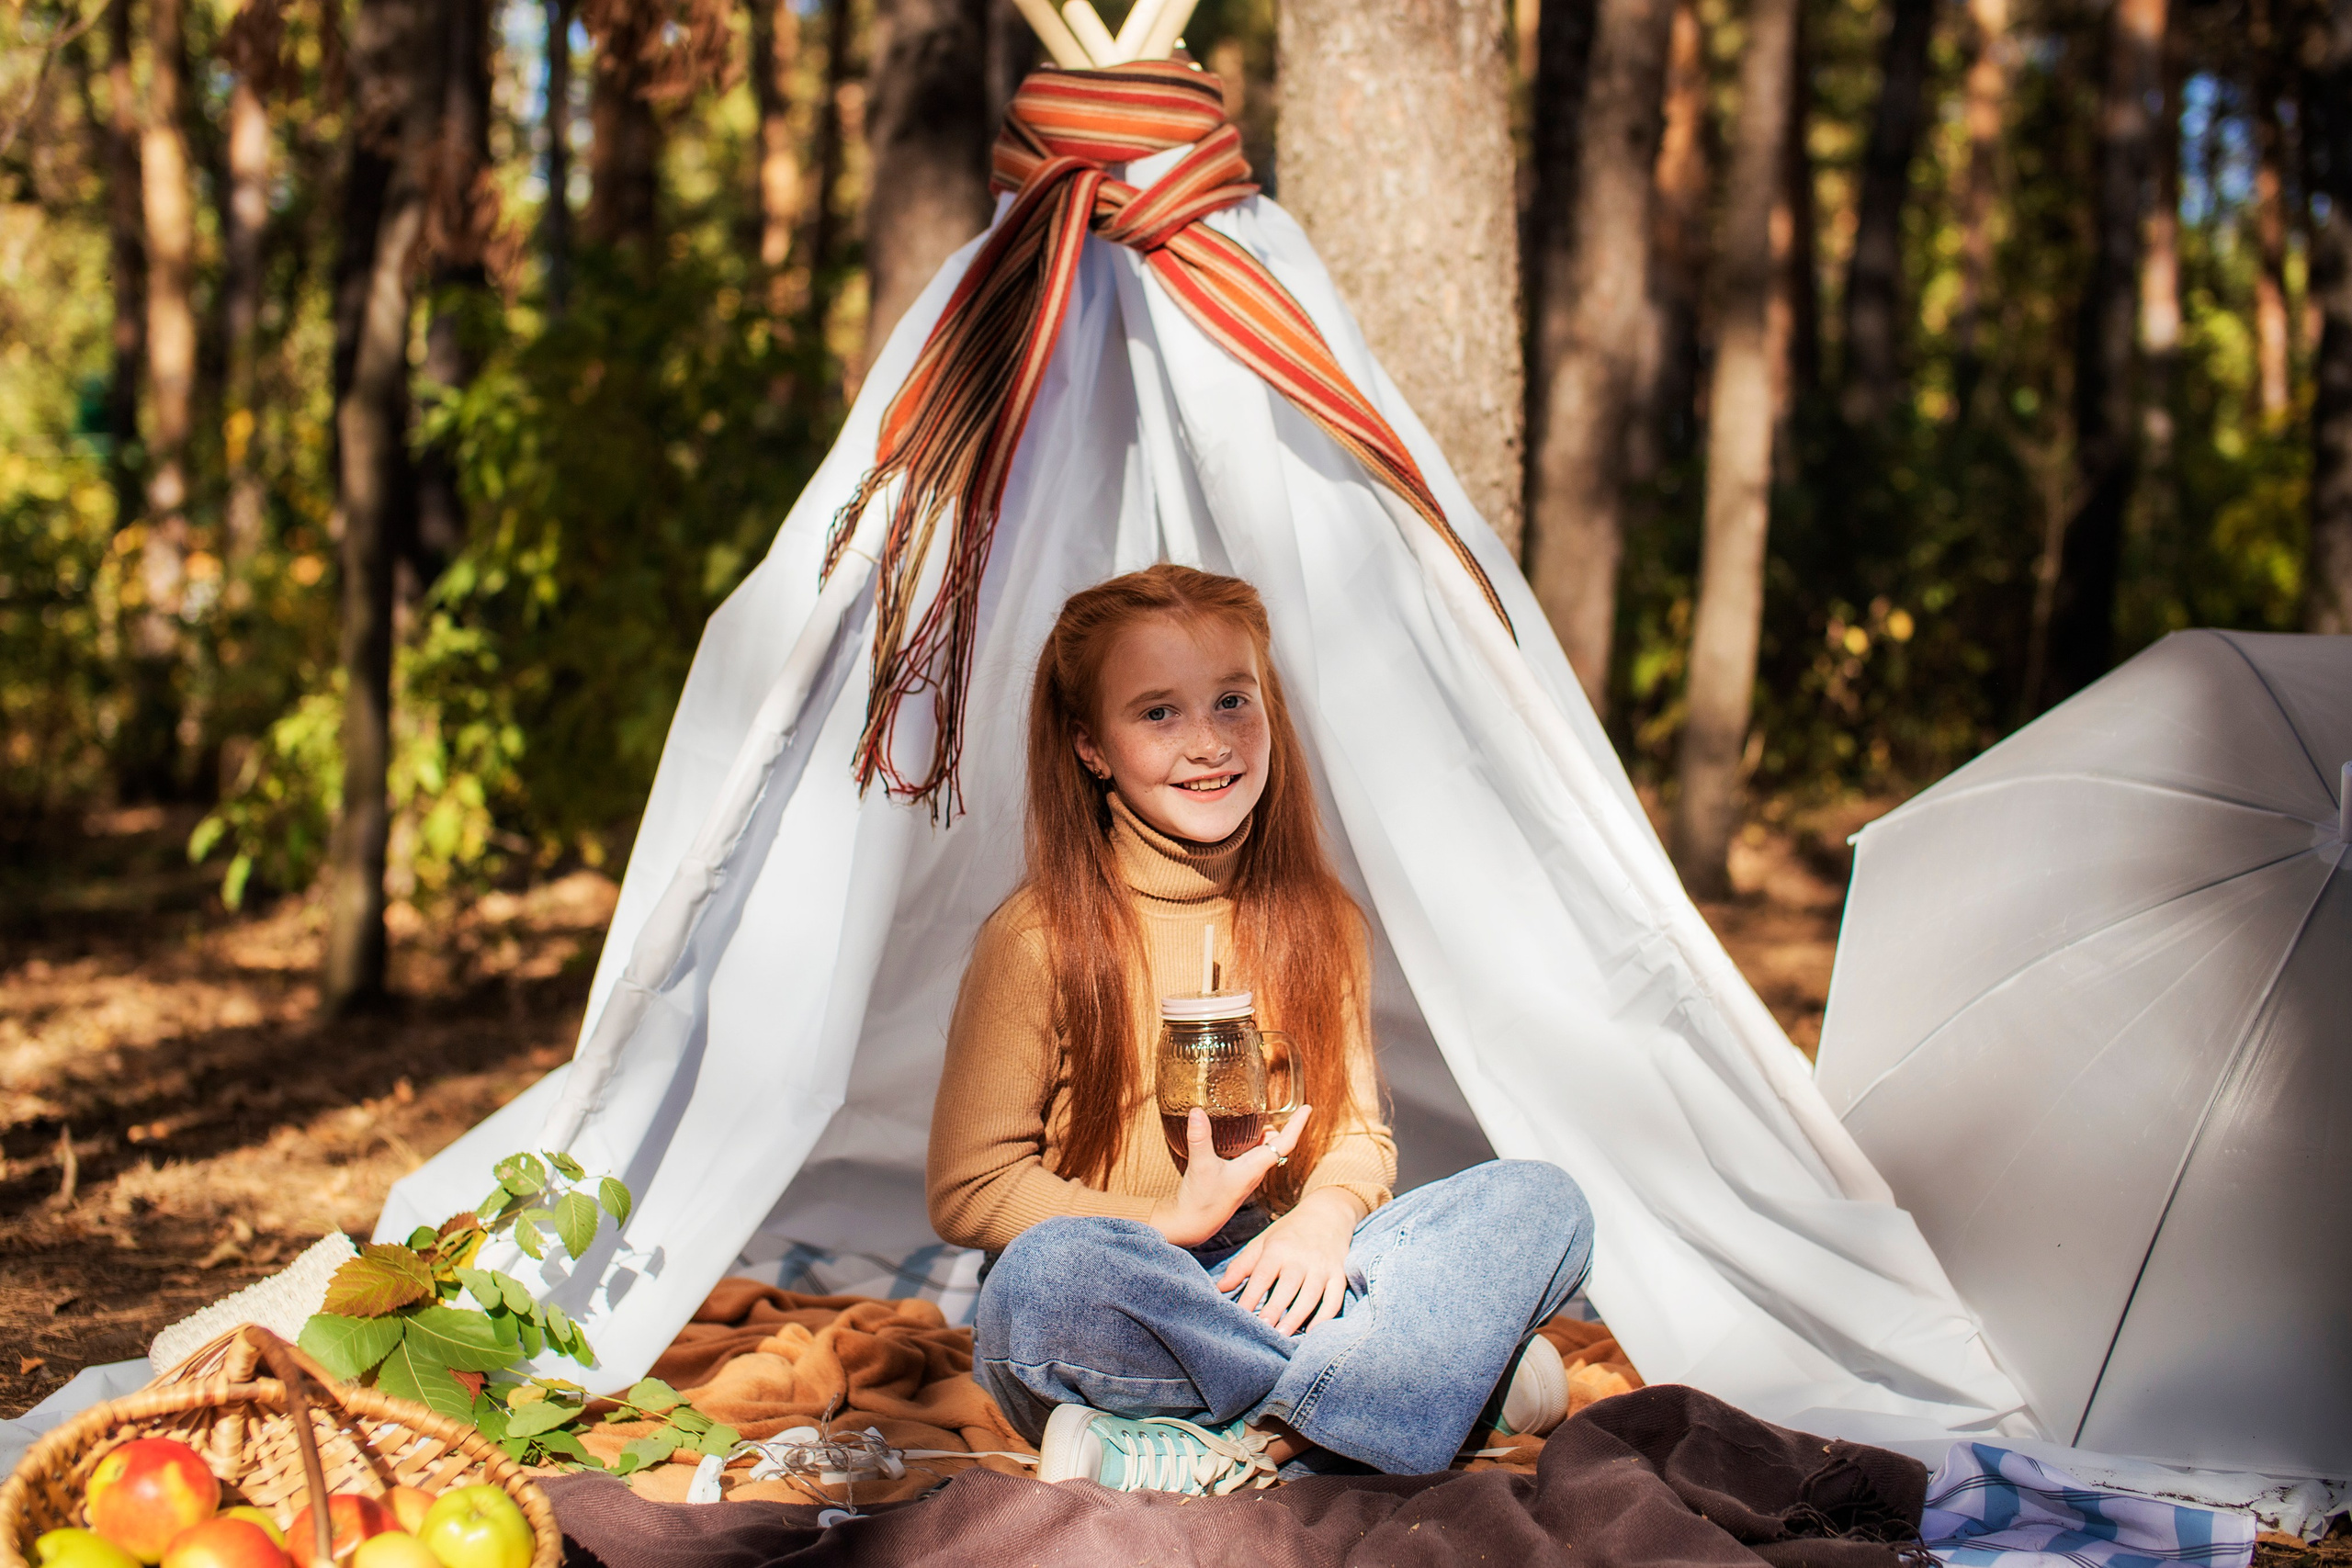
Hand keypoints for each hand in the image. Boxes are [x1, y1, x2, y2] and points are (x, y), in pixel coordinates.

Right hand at [1147, 1105, 1313, 1247]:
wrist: (1192, 1225)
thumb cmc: (1202, 1201)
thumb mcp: (1201, 1165)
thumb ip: (1200, 1138)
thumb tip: (1197, 1112)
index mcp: (1255, 1166)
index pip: (1285, 1143)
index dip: (1297, 1124)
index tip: (1308, 1108)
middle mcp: (1255, 1170)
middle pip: (1276, 1143)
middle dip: (1278, 1124)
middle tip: (1273, 1106)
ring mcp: (1246, 1175)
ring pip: (1262, 1149)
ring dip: (1262, 1133)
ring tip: (1254, 1115)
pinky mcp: (1235, 1178)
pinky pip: (1250, 1155)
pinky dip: (1248, 1141)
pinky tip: (1234, 1136)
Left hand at [1217, 1186, 1361, 1335]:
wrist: (1327, 1214)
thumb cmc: (1288, 1233)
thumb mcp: (1262, 1242)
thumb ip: (1241, 1266)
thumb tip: (1220, 1288)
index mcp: (1278, 1248)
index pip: (1263, 1275)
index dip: (1251, 1296)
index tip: (1240, 1315)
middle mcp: (1301, 1258)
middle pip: (1288, 1286)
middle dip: (1275, 1309)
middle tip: (1263, 1329)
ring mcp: (1322, 1267)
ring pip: (1311, 1295)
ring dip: (1298, 1317)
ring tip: (1283, 1335)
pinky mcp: (1338, 1275)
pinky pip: (1334, 1299)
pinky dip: (1326, 1317)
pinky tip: (1313, 1332)